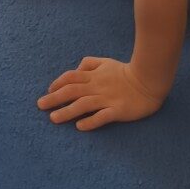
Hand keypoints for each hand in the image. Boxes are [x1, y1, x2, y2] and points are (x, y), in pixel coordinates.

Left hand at [38, 58, 163, 130]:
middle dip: (54, 98)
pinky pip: (102, 116)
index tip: (48, 91)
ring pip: (83, 104)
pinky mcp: (118, 110)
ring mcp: (108, 99)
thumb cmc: (126, 72)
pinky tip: (80, 126)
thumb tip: (76, 70)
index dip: (58, 83)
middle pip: (72, 91)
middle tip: (40, 105)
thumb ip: (89, 64)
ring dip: (67, 111)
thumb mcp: (106, 62)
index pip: (71, 78)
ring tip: (54, 118)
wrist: (149, 81)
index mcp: (94, 75)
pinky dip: (90, 121)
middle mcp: (98, 87)